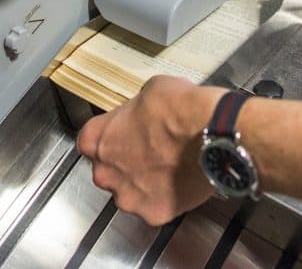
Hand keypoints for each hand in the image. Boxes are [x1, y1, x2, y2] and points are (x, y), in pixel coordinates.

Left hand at [77, 76, 223, 225]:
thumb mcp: (150, 89)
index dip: (112, 136)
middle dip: (125, 162)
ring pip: (130, 193)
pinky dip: (165, 197)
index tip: (125, 133)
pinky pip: (155, 207)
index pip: (90, 141)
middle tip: (149, 150)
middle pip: (108, 170)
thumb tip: (143, 110)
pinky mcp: (153, 212)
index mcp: (97, 140)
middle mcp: (105, 172)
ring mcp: (128, 196)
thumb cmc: (179, 110)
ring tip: (167, 166)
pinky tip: (179, 181)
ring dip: (143, 183)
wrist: (210, 133)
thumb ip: (136, 108)